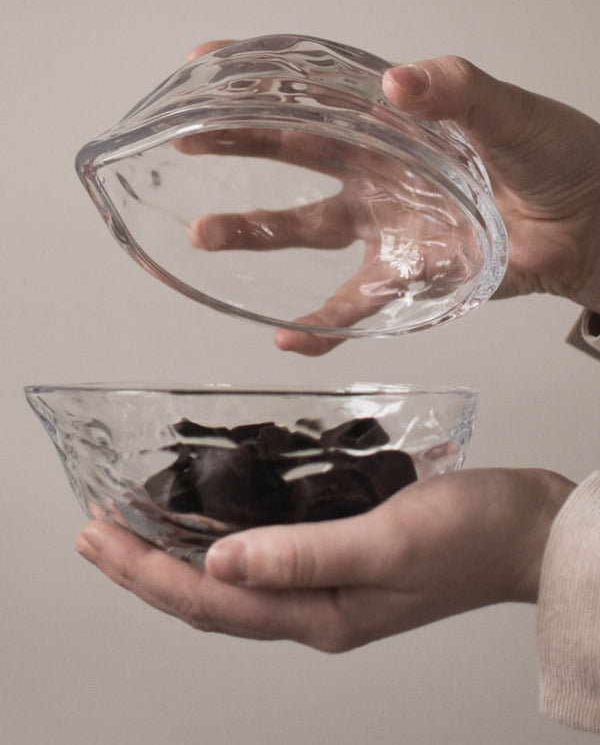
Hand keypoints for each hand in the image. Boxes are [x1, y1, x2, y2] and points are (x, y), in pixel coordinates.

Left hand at [75, 467, 573, 651]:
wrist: (526, 529)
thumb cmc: (471, 537)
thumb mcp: (387, 542)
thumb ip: (304, 554)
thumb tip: (221, 560)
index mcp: (320, 616)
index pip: (211, 601)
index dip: (146, 573)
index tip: (99, 538)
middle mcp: (314, 606)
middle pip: (208, 594)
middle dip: (143, 566)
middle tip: (92, 530)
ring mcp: (326, 583)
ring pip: (231, 574)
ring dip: (176, 550)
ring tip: (132, 523)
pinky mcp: (339, 552)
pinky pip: (264, 551)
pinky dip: (223, 533)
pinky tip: (208, 513)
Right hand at [181, 44, 599, 352]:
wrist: (592, 221)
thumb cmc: (557, 154)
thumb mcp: (507, 112)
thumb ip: (457, 91)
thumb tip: (399, 82)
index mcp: (395, 119)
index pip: (317, 88)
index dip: (262, 74)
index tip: (207, 62)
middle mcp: (378, 168)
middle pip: (293, 151)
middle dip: (237, 142)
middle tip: (184, 139)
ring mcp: (386, 222)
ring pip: (305, 228)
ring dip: (254, 232)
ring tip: (203, 234)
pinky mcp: (407, 273)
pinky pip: (353, 304)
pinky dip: (321, 326)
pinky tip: (287, 339)